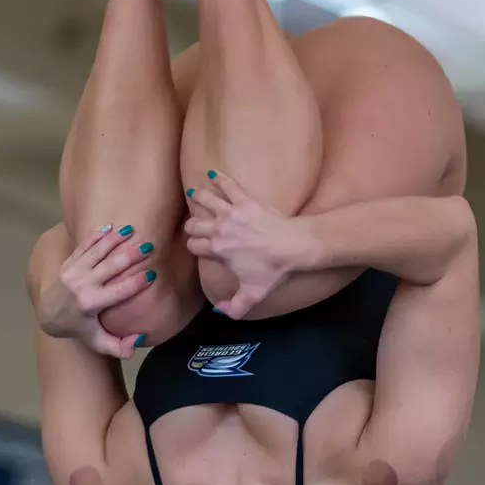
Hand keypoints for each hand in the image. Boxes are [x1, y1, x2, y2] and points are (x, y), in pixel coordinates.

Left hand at [36, 224, 156, 357]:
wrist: (49, 312)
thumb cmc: (79, 327)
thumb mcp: (97, 342)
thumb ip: (119, 347)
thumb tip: (139, 338)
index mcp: (90, 304)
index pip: (117, 291)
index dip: (135, 283)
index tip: (152, 274)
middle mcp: (82, 284)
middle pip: (109, 267)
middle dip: (129, 256)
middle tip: (148, 247)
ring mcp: (74, 270)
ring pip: (97, 251)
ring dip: (115, 240)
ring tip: (132, 230)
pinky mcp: (70, 261)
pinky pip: (85, 245)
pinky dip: (98, 235)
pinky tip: (112, 227)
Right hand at [184, 173, 307, 318]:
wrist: (293, 247)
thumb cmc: (273, 270)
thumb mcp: (253, 294)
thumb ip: (234, 308)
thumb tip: (218, 310)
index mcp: (218, 249)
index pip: (194, 246)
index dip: (193, 247)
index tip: (196, 246)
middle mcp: (219, 229)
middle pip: (194, 223)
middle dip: (192, 225)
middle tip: (194, 225)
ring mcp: (231, 212)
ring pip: (205, 200)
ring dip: (198, 197)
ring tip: (194, 193)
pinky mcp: (245, 200)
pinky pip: (229, 186)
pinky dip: (220, 179)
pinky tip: (214, 174)